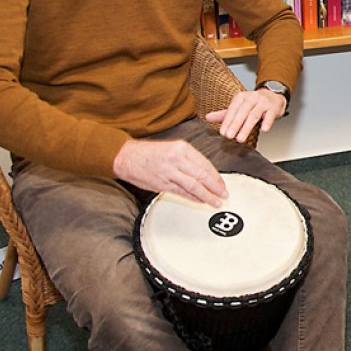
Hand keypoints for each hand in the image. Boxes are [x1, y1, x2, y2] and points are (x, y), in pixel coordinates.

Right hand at [112, 139, 226, 206]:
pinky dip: (193, 198)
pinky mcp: (162, 183)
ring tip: (216, 202)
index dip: (216, 176)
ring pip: (194, 186)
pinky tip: (201, 202)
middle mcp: (177, 158)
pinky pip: (182, 192)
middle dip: (216, 187)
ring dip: (208, 196)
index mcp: (182, 148)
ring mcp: (170, 172)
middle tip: (224, 194)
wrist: (126, 157)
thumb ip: (188, 160)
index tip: (222, 184)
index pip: (205, 164)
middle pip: (202, 175)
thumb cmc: (149, 153)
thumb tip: (205, 174)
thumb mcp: (172, 148)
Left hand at [204, 88, 285, 141]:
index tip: (223, 133)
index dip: (227, 122)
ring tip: (240, 139)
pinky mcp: (273, 108)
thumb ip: (225, 114)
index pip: (232, 110)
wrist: (274, 96)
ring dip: (247, 127)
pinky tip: (264, 130)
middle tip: (229, 136)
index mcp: (241, 98)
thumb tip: (208, 117)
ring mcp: (263, 103)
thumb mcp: (239, 107)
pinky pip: (270, 115)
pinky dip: (267, 122)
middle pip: (242, 112)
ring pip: (254, 115)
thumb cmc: (255, 103)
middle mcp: (252, 98)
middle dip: (235, 125)